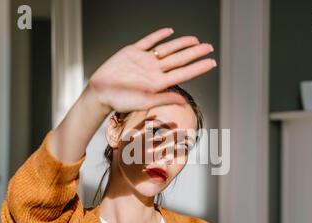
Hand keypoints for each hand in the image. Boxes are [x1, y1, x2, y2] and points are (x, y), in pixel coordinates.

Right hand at [88, 27, 215, 113]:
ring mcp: (144, 61)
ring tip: (195, 40)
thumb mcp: (144, 102)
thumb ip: (164, 99)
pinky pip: (148, 41)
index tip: (212, 62)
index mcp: (159, 83)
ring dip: (181, 44)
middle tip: (210, 47)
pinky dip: (158, 36)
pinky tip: (169, 31)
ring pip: (167, 49)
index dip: (198, 67)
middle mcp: (154, 71)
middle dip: (195, 53)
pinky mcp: (132, 52)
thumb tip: (184, 102)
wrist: (99, 93)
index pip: (184, 73)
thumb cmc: (120, 101)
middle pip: (179, 59)